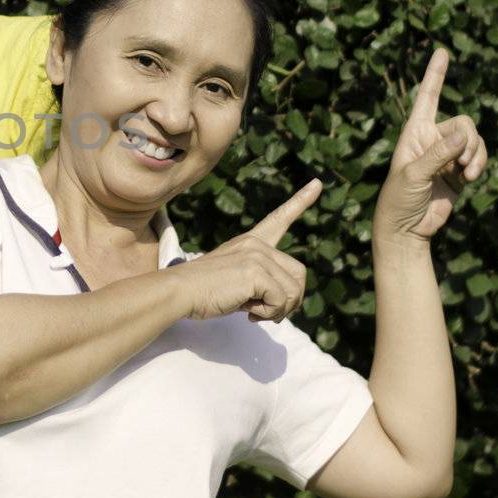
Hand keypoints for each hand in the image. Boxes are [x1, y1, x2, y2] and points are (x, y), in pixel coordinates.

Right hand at [176, 179, 323, 321]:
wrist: (179, 291)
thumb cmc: (203, 291)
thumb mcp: (236, 281)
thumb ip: (260, 282)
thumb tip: (286, 303)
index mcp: (251, 242)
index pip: (279, 218)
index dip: (301, 202)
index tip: (318, 184)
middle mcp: (256, 244)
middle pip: (299, 274)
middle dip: (288, 300)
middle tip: (265, 311)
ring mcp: (257, 255)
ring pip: (294, 290)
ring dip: (278, 310)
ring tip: (253, 311)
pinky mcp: (255, 271)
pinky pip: (280, 300)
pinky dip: (268, 314)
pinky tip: (248, 312)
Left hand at [374, 48, 487, 242]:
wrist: (406, 227)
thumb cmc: (399, 198)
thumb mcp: (414, 174)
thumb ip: (439, 154)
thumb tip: (464, 136)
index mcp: (414, 132)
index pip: (427, 97)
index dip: (435, 75)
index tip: (441, 51)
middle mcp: (432, 138)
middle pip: (464, 123)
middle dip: (469, 141)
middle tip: (461, 163)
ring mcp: (448, 155)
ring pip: (475, 140)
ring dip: (477, 156)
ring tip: (467, 174)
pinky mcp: (460, 171)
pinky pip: (478, 158)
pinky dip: (478, 166)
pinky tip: (468, 179)